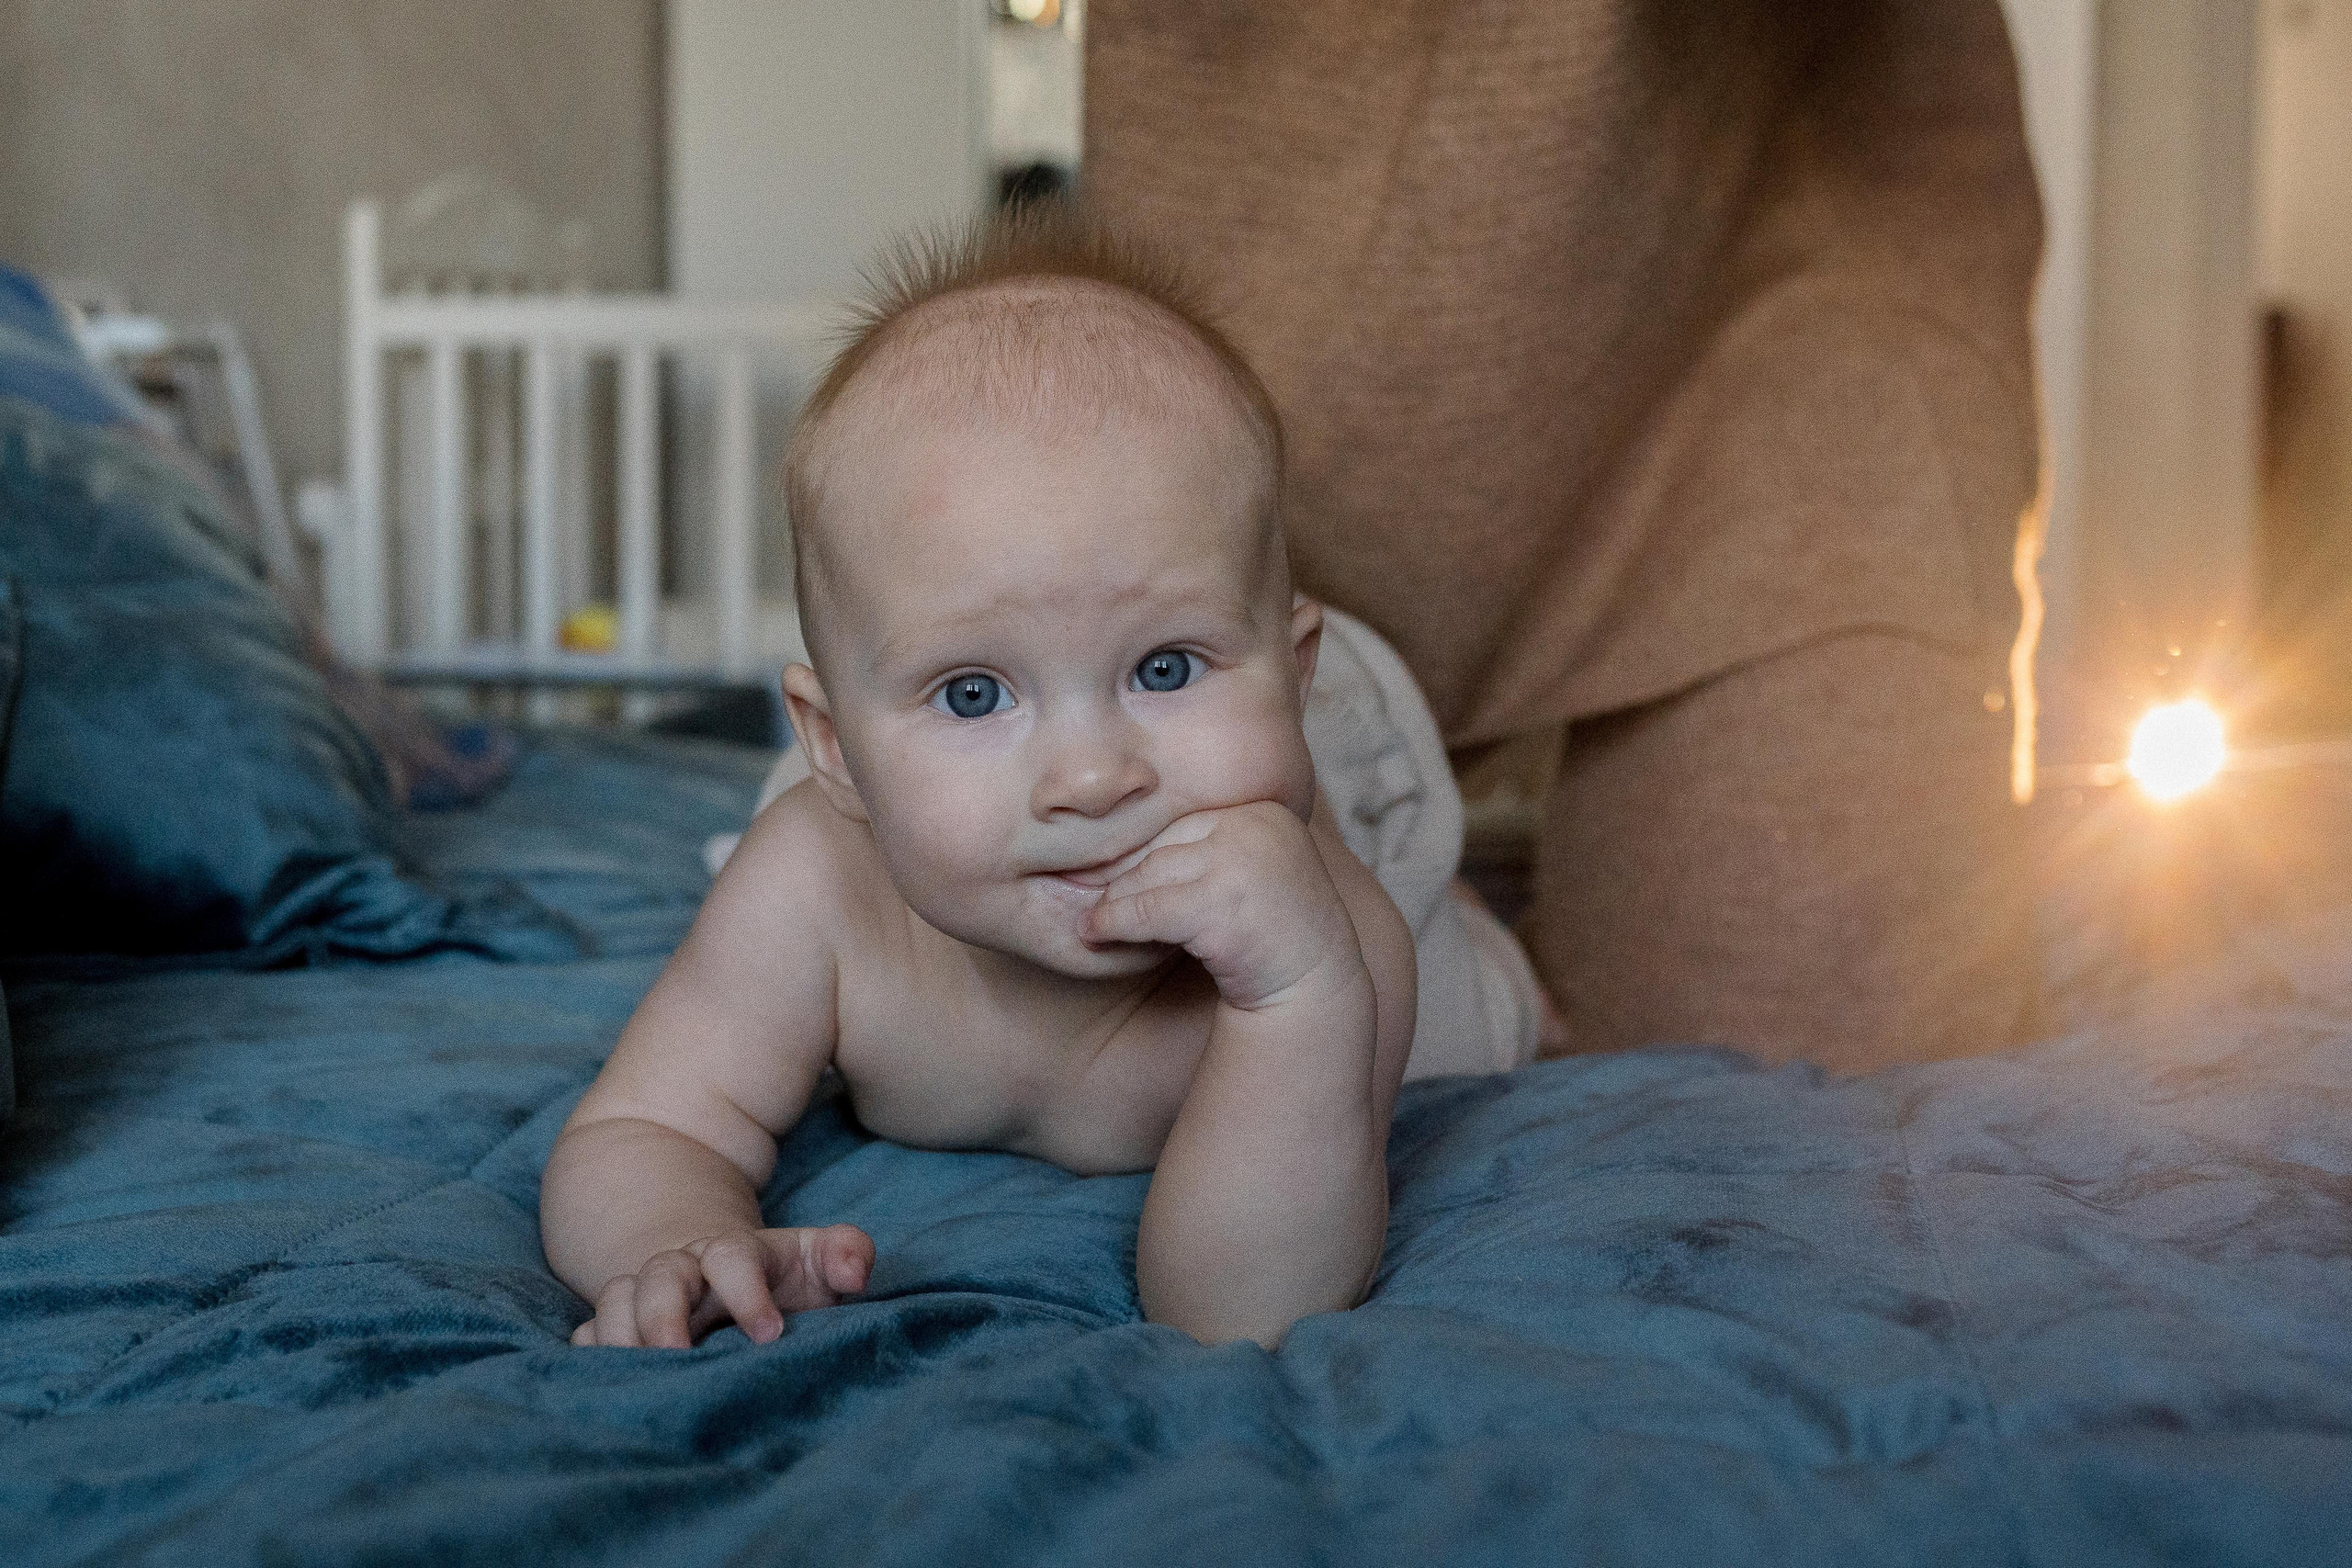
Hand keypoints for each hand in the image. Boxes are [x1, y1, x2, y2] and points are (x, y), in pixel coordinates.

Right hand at [570, 1223, 873, 1348]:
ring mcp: (644, 1297)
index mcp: (733, 1252)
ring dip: (621, 1337)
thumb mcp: (816, 1258)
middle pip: (660, 1277)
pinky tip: (608, 1386)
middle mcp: (682, 1270)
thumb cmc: (780, 1277)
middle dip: (664, 1315)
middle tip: (678, 1356)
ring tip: (641, 1378)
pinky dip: (593, 1357)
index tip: (770, 1334)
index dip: (748, 1292)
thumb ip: (846, 1253)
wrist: (719, 1274)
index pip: (732, 1257)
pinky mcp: (619, 1327)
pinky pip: (589, 1335)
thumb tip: (855, 1273)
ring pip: (615, 1302)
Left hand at [1083, 801, 1361, 1009]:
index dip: (1142, 850)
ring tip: (1091, 918)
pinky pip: (1147, 911)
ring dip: (1113, 901)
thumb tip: (1112, 829)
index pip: (1182, 821)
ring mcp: (1240, 865)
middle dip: (1123, 876)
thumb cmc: (1270, 931)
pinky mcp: (1220, 907)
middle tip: (1086, 893)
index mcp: (1263, 809)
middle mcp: (1255, 827)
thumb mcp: (1247, 869)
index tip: (1108, 871)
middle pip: (1163, 844)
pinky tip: (1094, 932)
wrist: (1313, 989)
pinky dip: (1114, 923)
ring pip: (1149, 875)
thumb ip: (1205, 846)